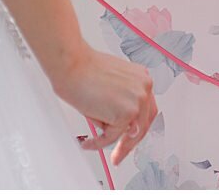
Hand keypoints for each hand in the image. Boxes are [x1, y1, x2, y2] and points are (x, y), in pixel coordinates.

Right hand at [54, 46, 157, 165]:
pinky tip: (89, 143)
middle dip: (130, 141)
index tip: (129, 136)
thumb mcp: (112, 82)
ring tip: (103, 148)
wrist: (71, 64)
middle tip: (119, 153)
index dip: (138, 126)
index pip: (147, 109)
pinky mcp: (125, 114)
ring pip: (129, 133)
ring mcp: (137, 101)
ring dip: (116, 145)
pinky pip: (111, 137)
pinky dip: (98, 143)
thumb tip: (119, 122)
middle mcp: (144, 88)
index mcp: (142, 78)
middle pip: (143, 124)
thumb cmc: (84, 69)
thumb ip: (122, 99)